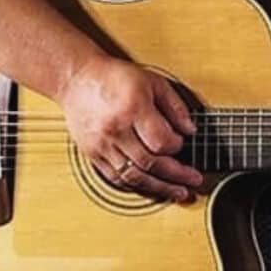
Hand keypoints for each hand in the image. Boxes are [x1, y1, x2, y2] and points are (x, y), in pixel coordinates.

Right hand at [57, 55, 202, 201]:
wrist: (77, 80)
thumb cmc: (115, 78)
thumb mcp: (153, 82)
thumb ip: (175, 106)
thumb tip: (191, 130)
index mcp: (133, 109)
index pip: (161, 141)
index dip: (178, 146)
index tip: (182, 143)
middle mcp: (115, 130)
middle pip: (150, 163)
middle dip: (176, 176)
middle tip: (193, 181)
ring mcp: (102, 144)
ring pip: (133, 176)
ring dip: (159, 188)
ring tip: (177, 192)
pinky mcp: (92, 154)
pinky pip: (116, 178)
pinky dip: (135, 185)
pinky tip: (151, 187)